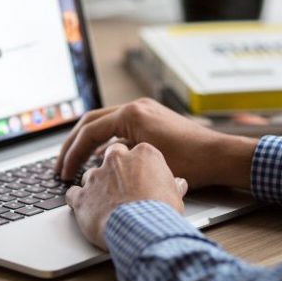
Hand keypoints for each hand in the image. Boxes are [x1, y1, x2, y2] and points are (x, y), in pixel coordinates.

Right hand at [57, 98, 257, 189]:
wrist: (220, 156)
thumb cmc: (191, 162)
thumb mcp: (146, 162)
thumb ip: (117, 159)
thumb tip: (95, 166)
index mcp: (132, 114)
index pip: (89, 131)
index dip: (72, 154)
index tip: (64, 173)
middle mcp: (136, 107)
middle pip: (91, 122)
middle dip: (73, 145)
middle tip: (60, 166)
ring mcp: (144, 111)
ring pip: (104, 124)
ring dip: (88, 143)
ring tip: (75, 165)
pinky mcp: (151, 119)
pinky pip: (119, 128)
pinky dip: (106, 143)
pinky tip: (101, 162)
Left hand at [66, 142, 187, 249]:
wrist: (143, 229)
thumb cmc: (161, 212)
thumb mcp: (175, 196)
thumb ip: (172, 185)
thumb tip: (178, 184)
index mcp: (143, 154)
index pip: (136, 152)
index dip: (136, 166)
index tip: (138, 176)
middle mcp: (117, 160)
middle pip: (111, 157)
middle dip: (114, 169)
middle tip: (121, 185)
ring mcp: (97, 176)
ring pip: (91, 175)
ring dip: (96, 187)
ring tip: (105, 203)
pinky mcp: (82, 195)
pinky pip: (73, 194)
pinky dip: (77, 200)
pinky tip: (85, 209)